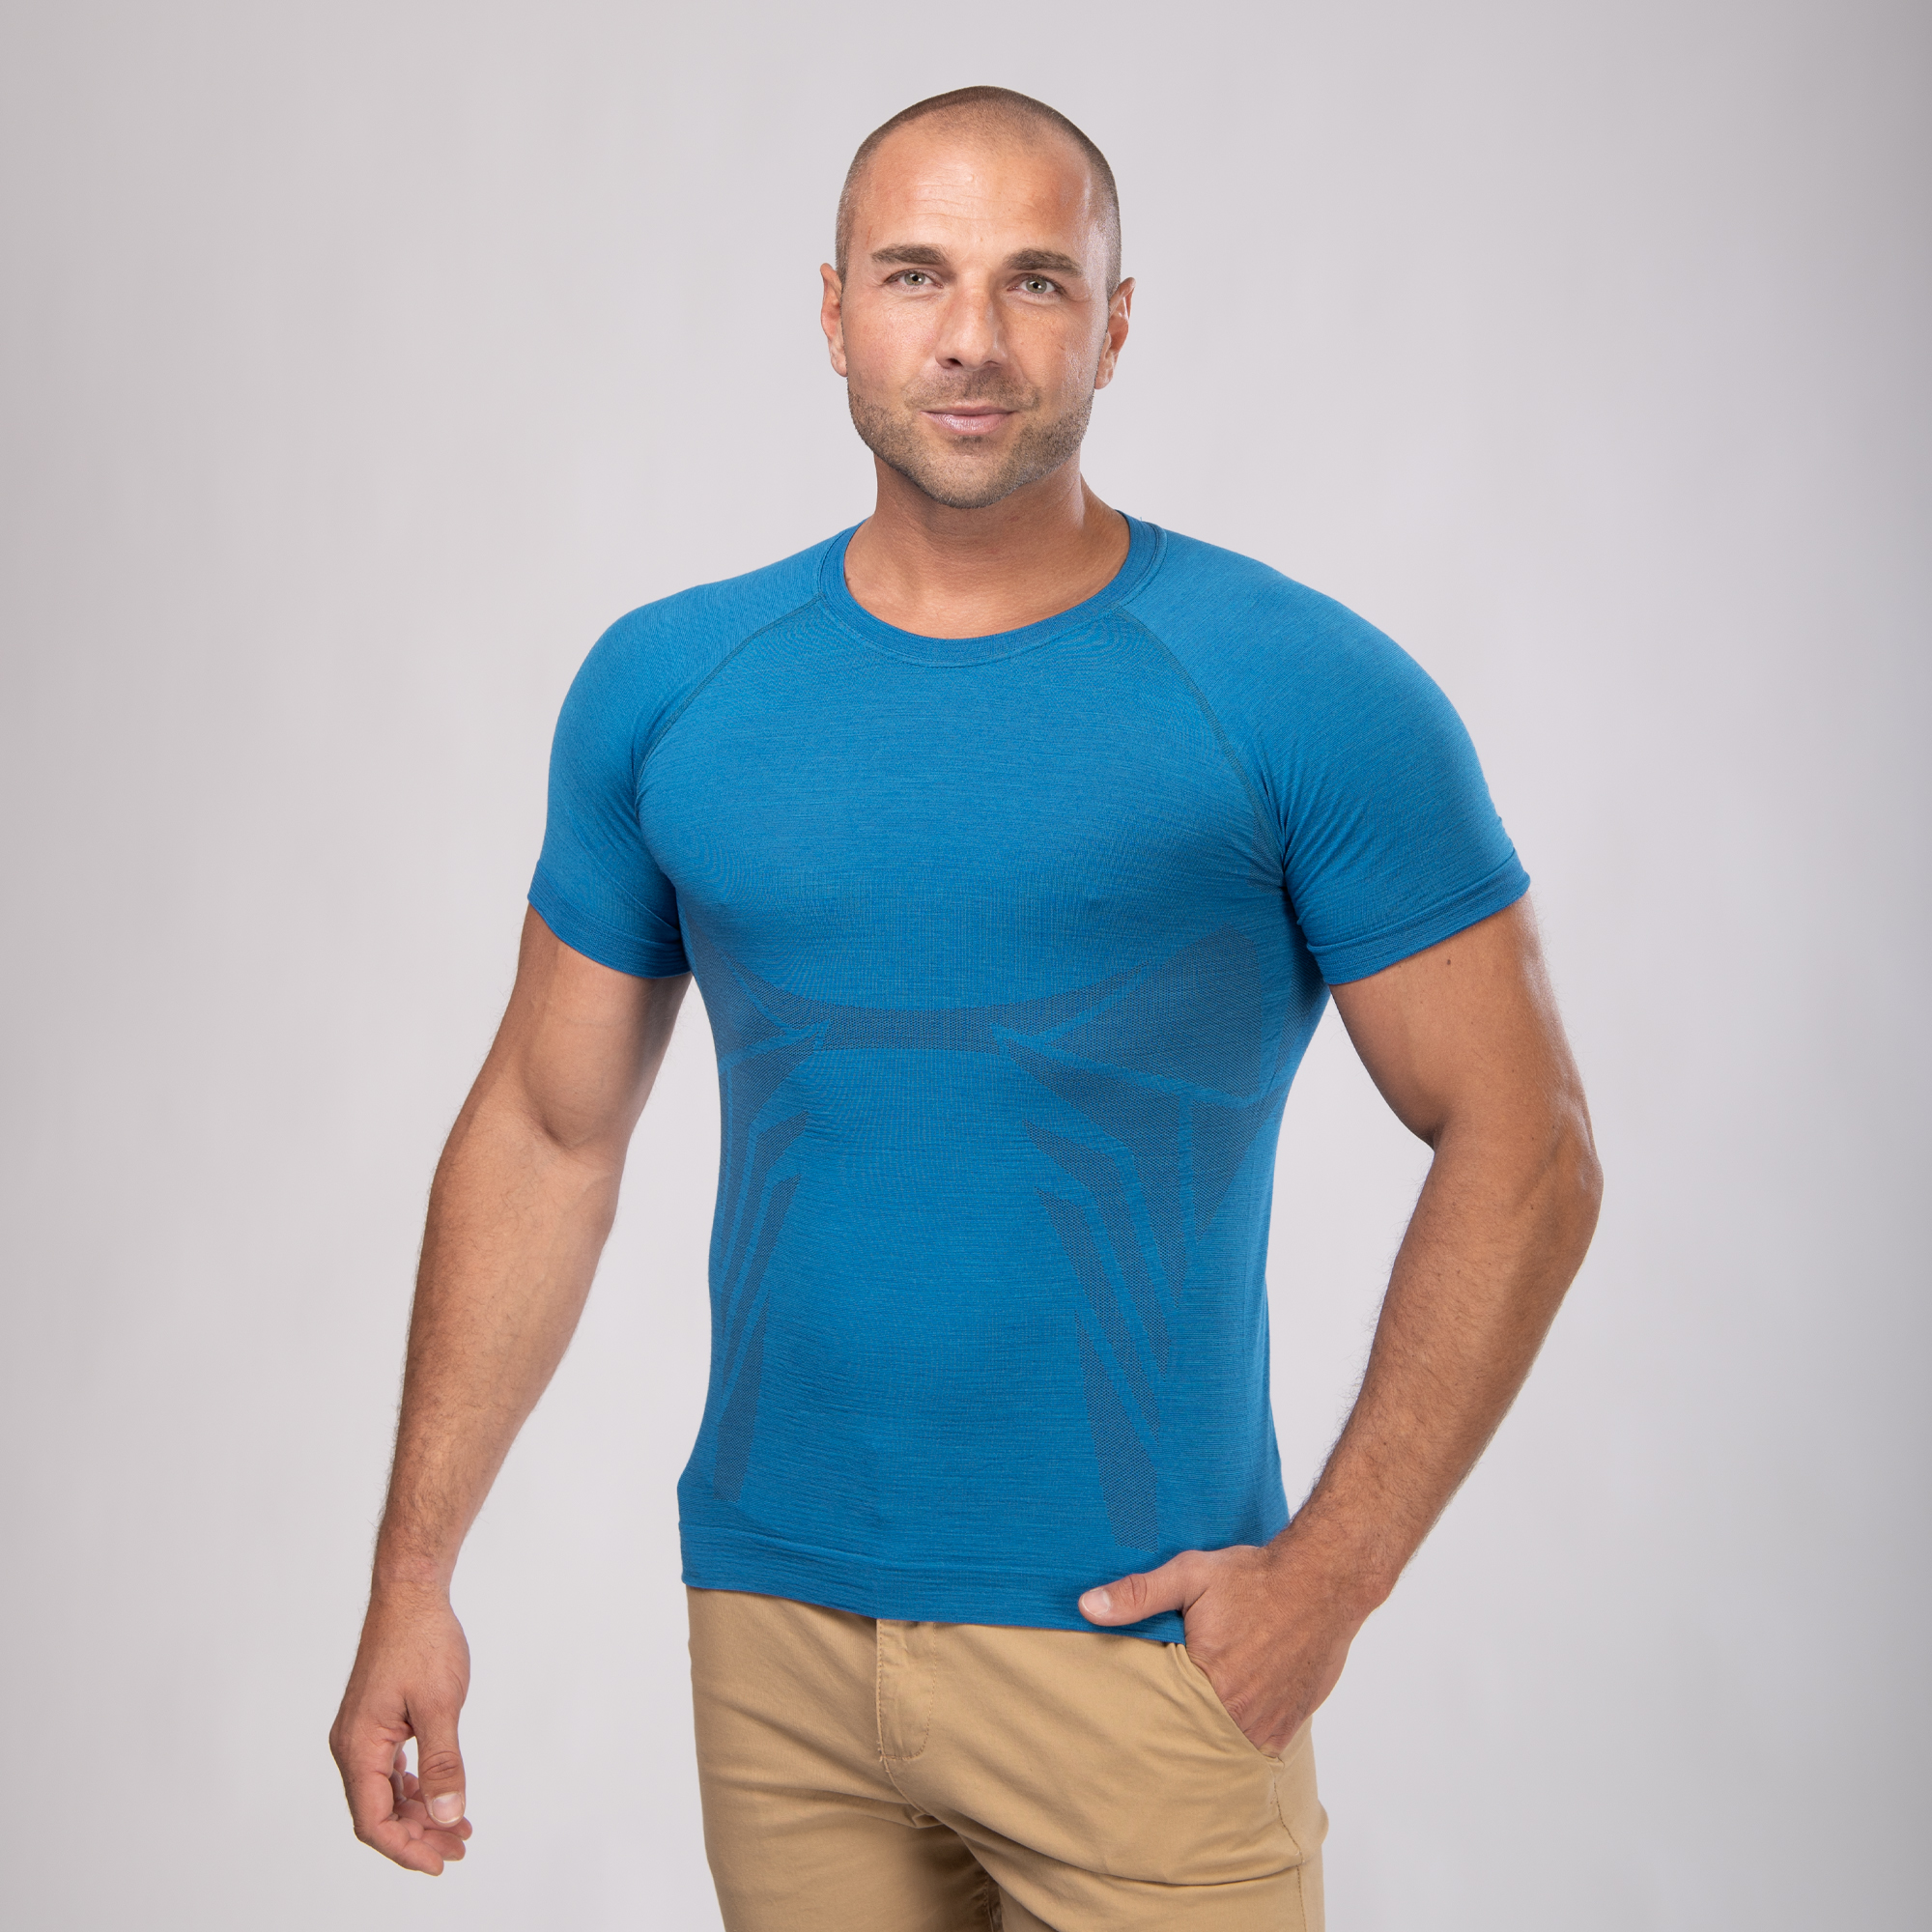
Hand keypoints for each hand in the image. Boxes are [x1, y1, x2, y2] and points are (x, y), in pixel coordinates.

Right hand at [329, 1584, 473, 1873]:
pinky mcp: (376, 1722)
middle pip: (378, 1812)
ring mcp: (362, 1733)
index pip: (373, 1820)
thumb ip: (443, 1763)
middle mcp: (352, 1745)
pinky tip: (438, 1794)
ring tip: (457, 1828)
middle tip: (459, 1848)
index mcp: (358, 1746)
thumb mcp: (441, 1705)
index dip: (406, 1848)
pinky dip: (414, 1787)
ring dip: (419, 1813)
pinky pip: (389, 1770)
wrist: (410, 1594)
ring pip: (385, 1792)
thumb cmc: (422, 1641)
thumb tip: (448, 1815)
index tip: (440, 1862)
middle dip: (418, 1836)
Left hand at [1078, 1537, 1374, 1755]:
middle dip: (1179, 1731)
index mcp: (1210, 1681)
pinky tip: (1233, 1711)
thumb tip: (1086, 1607)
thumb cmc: (1255, 1576)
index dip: (1149, 1713)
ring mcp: (1271, 1722)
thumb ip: (1138, 1594)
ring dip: (1212, 1733)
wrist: (1324, 1578)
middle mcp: (1242, 1712)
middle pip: (1195, 1737)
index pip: (1163, 1717)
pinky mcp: (1293, 1721)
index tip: (1131, 1717)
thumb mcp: (1190, 1575)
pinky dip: (1243, 1732)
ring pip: (1228, 1744)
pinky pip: (1258, 1742)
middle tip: (1160, 1723)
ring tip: (1196, 1717)